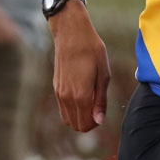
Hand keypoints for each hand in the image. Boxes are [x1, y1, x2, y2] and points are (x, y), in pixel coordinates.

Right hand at [49, 5, 110, 131]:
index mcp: (81, 95)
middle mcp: (67, 97)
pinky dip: (72, 108)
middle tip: (98, 107)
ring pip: (67, 119)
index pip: (85, 125)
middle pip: (76, 125)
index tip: (102, 112)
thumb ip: (101, 100)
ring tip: (91, 101)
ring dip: (79, 116)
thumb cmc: (92, 50)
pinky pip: (62, 108)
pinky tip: (82, 94)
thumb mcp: (103, 74)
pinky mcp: (56, 87)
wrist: (71, 33)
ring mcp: (59, 93)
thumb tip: (99, 121)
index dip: (96, 123)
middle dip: (88, 122)